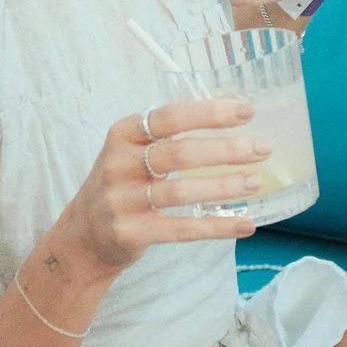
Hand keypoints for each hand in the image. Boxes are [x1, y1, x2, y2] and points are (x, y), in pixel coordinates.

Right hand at [50, 100, 266, 278]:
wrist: (85, 235)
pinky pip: (181, 229)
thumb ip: (168, 137)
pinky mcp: (131, 233)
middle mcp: (119, 165)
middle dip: (225, 150)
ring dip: (224, 186)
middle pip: (178, 153)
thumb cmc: (122, 184)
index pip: (170, 117)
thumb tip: (230, 118)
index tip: (246, 111)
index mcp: (123, 134)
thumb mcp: (132, 151)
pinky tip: (244, 223)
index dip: (210, 113)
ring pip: (180, 191)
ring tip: (255, 183)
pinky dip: (216, 226)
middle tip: (261, 149)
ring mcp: (123, 201)